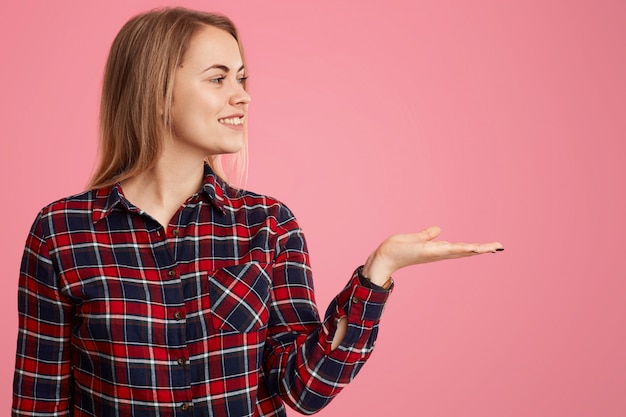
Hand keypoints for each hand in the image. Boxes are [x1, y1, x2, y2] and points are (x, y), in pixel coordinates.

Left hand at [362, 226, 503, 285]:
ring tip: (493, 246)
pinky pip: (446, 249)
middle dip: (483, 249)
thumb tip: (438, 229)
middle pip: (465, 251)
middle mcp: (439, 253)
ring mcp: (434, 253)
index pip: (461, 248)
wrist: (384, 256)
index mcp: (438, 250)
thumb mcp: (416, 239)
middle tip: (500, 246)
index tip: (492, 246)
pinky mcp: (427, 251)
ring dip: (476, 249)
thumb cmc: (398, 249)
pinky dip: (460, 249)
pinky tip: (471, 247)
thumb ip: (427, 235)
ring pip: (460, 250)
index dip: (476, 247)